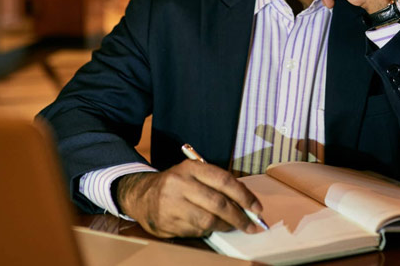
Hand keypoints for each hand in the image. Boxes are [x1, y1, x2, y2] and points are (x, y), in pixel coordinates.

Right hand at [115, 160, 263, 237]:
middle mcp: (180, 184)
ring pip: (208, 221)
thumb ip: (218, 184)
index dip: (244, 196)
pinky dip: (206, 231)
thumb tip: (246, 203)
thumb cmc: (176, 184)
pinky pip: (195, 231)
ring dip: (224, 226)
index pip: (225, 181)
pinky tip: (208, 227)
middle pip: (218, 204)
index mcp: (191, 168)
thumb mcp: (194, 174)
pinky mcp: (166, 222)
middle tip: (251, 225)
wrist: (142, 194)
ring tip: (231, 226)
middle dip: (239, 217)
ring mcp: (171, 204)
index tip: (257, 208)